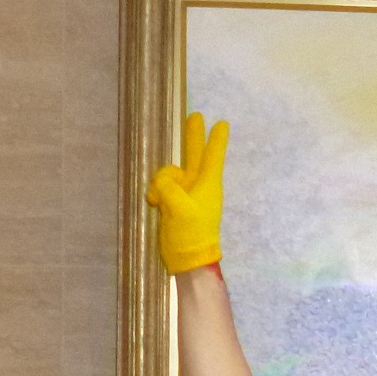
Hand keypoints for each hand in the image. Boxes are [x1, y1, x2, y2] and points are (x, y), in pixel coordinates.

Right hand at [145, 111, 228, 272]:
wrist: (187, 260)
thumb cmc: (191, 234)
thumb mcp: (180, 208)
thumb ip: (169, 187)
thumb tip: (160, 184)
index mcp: (208, 184)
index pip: (213, 156)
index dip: (216, 139)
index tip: (222, 123)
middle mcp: (198, 184)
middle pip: (195, 154)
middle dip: (193, 136)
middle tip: (195, 116)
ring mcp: (185, 193)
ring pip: (171, 172)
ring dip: (161, 181)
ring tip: (158, 201)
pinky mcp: (173, 202)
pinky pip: (161, 186)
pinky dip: (156, 192)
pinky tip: (154, 204)